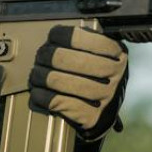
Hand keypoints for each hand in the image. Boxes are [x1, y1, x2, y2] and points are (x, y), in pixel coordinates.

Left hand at [28, 25, 127, 142]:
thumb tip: (54, 35)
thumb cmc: (97, 77)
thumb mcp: (100, 54)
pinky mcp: (92, 117)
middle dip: (46, 56)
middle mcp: (114, 74)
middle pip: (67, 59)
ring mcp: (105, 96)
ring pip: (61, 81)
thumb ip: (83, 42)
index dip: (60, 35)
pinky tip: (37, 93)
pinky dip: (42, 97)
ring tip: (35, 75)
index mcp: (116, 52)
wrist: (105, 113)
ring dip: (41, 77)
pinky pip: (59, 103)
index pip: (81, 37)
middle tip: (40, 57)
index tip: (52, 38)